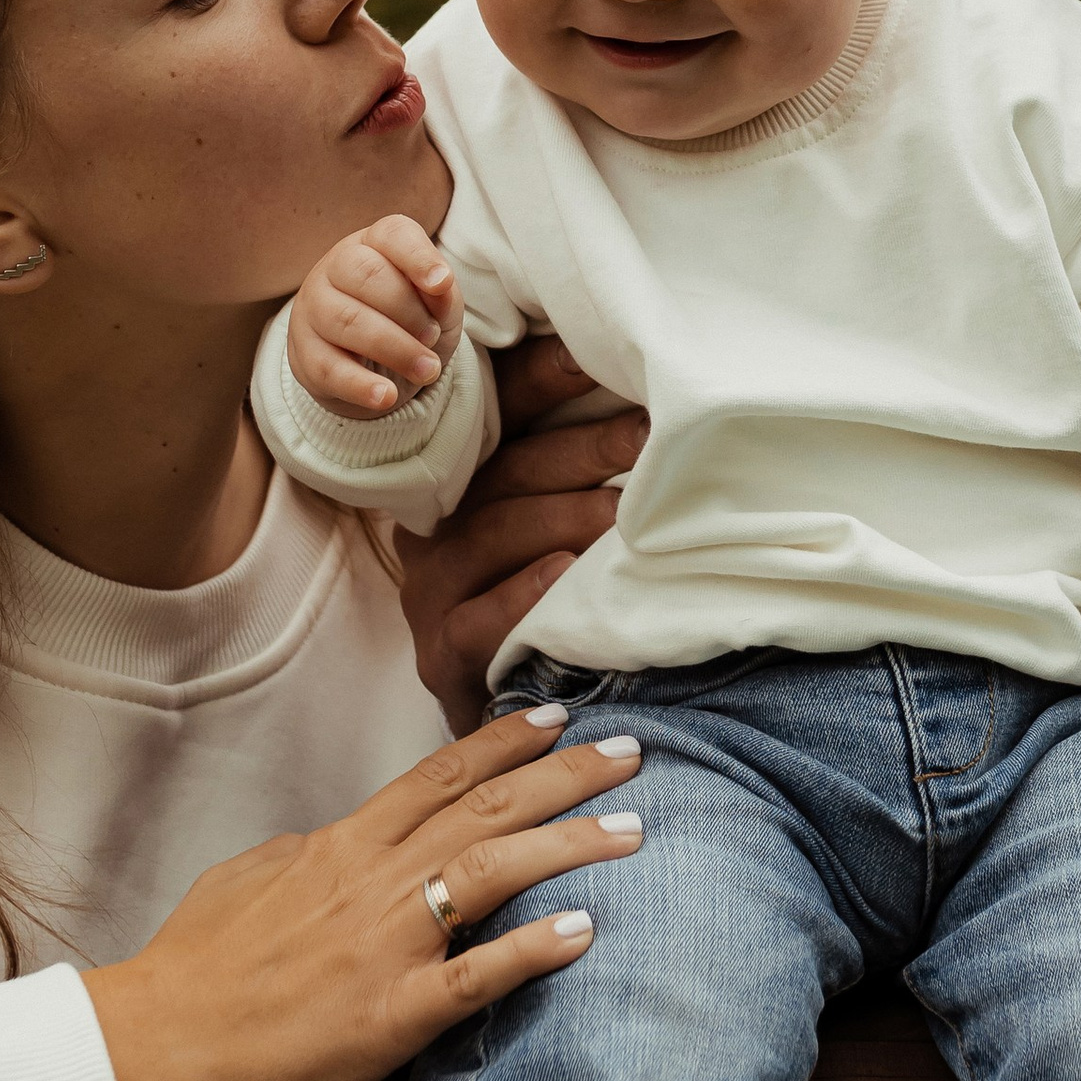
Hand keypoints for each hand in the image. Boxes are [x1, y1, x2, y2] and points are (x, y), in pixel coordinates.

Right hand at [79, 705, 643, 1080]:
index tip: (558, 716)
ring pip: (496, 871)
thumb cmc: (192, 965)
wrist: (152, 1041)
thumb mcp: (250, 877)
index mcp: (340, 846)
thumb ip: (310, 852)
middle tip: (634, 751)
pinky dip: (533, 949)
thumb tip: (342, 838)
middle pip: (488, 807)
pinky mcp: (390, 1016)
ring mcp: (386, 945)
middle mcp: (373, 880)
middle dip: (568, 774)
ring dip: (572, 844)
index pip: (440, 775)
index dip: (505, 741)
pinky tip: (586, 932)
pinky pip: (476, 976)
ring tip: (637, 830)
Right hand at [287, 213, 462, 416]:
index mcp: (373, 243)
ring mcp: (312, 308)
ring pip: (347, 321)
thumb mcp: (437, 305)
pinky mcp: (303, 353)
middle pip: (367, 275)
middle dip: (409, 311)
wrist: (372, 364)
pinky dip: (361, 386)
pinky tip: (388, 397)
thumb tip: (441, 287)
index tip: (443, 283)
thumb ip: (442, 294)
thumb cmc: (408, 320)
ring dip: (395, 349)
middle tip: (433, 337)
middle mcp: (335, 266)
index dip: (418, 257)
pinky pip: (328, 368)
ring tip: (428, 371)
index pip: (393, 235)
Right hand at [398, 334, 650, 730]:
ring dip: (566, 517)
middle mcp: (435, 528)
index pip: (494, 417)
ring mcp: (430, 590)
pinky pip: (477, 618)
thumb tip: (650, 406)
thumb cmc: (543, 609)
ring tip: (628, 511)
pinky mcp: (439, 653)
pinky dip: (523, 593)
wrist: (501, 728)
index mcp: (460, 483)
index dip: (541, 379)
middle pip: (506, 473)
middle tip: (650, 432)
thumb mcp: (552, 532)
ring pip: (493, 536)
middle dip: (583, 447)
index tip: (599, 352)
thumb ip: (575, 474)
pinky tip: (566, 574)